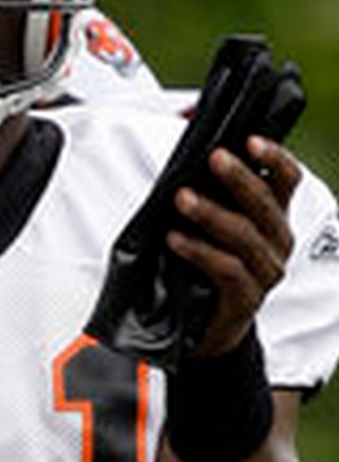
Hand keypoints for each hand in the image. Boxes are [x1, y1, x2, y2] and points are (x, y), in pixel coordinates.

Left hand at [180, 142, 305, 360]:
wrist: (201, 322)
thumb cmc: (202, 259)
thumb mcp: (205, 218)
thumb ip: (204, 186)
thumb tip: (187, 143)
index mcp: (271, 215)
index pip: (286, 180)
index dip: (274, 158)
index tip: (251, 139)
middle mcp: (276, 240)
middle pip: (265, 204)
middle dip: (239, 178)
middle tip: (214, 157)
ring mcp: (265, 271)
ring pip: (245, 236)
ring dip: (212, 213)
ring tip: (181, 198)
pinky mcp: (246, 298)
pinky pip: (227, 270)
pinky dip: (199, 252)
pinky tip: (175, 239)